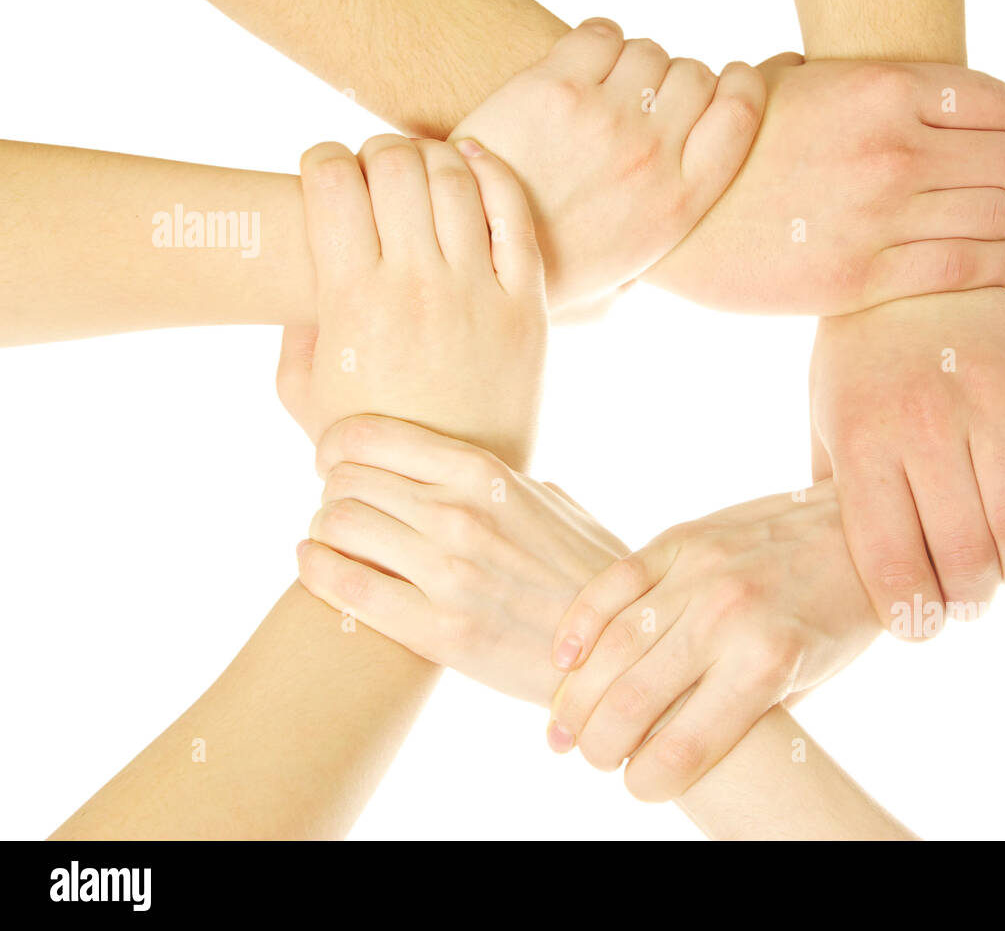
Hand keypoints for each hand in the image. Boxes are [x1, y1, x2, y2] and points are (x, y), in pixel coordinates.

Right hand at [275, 135, 545, 468]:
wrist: (449, 491)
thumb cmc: (370, 441)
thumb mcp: (302, 392)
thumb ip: (290, 323)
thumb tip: (302, 264)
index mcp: (353, 301)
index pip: (331, 180)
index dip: (320, 160)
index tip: (323, 173)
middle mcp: (417, 286)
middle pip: (394, 164)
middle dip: (374, 152)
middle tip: (373, 173)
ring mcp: (478, 292)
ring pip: (453, 175)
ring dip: (428, 156)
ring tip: (419, 173)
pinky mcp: (527, 304)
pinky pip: (514, 212)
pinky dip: (491, 172)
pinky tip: (472, 163)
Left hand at [295, 416, 626, 703]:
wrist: (614, 646)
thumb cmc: (583, 569)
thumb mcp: (548, 502)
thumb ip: (493, 479)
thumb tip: (445, 465)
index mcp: (485, 472)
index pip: (369, 436)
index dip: (335, 445)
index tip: (333, 460)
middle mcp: (461, 514)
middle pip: (345, 479)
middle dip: (330, 490)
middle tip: (338, 506)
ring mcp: (450, 573)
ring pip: (336, 525)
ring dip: (323, 529)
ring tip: (333, 539)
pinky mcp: (439, 631)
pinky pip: (347, 588)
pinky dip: (315, 569)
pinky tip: (313, 563)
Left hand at [450, 18, 765, 310]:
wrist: (467, 252)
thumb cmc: (543, 275)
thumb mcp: (619, 285)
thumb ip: (656, 251)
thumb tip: (672, 247)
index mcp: (680, 203)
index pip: (742, 111)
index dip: (741, 84)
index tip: (727, 80)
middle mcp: (653, 156)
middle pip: (695, 75)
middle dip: (675, 79)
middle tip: (644, 97)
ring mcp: (605, 118)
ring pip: (648, 51)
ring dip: (632, 62)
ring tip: (604, 87)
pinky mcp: (554, 88)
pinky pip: (600, 34)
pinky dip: (596, 41)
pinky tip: (577, 66)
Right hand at [545, 482, 875, 801]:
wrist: (860, 529)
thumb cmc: (836, 617)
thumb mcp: (806, 680)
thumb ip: (740, 709)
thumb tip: (671, 747)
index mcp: (768, 664)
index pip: (683, 747)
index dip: (647, 781)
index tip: (639, 786)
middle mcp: (728, 617)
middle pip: (633, 701)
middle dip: (600, 745)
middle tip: (592, 758)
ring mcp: (700, 572)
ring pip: (612, 645)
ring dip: (576, 697)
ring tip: (563, 728)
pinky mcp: (681, 539)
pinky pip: (613, 584)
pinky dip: (578, 625)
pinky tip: (564, 661)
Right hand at [649, 55, 1004, 314]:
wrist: (675, 223)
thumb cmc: (730, 150)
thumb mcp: (783, 86)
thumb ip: (845, 78)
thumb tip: (885, 79)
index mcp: (879, 89)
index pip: (996, 103)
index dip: (1000, 123)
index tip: (988, 139)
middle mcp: (892, 150)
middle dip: (1003, 175)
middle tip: (989, 187)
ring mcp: (881, 218)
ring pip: (996, 217)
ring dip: (1002, 222)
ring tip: (997, 228)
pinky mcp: (866, 279)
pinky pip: (969, 269)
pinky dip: (999, 265)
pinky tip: (1002, 261)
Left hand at [810, 288, 1004, 638]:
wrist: (914, 264)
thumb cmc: (861, 361)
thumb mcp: (826, 422)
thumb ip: (836, 497)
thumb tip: (844, 572)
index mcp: (863, 442)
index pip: (893, 563)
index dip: (913, 617)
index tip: (921, 627)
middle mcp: (925, 423)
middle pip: (969, 556)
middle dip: (974, 601)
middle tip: (971, 600)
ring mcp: (989, 398)